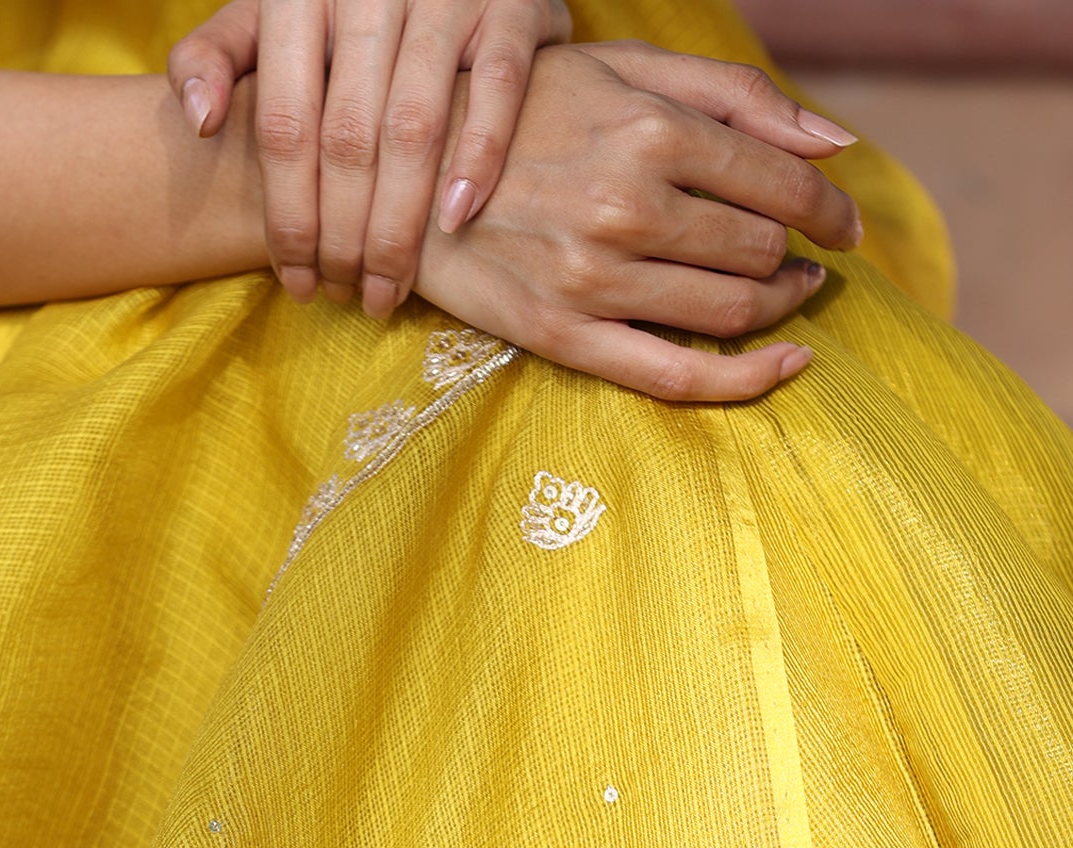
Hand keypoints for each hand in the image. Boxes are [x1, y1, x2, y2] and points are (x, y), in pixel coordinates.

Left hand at [167, 0, 571, 314]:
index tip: (297, 281)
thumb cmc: (340, 4)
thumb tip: (200, 122)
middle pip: (348, 140)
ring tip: (390, 289)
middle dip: (343, 237)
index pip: (286, 128)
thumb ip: (215, 58)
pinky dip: (477, 159)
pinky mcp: (511, 1)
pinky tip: (454, 222)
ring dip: (400, 224)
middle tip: (345, 296)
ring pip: (415, 128)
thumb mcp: (265, 16)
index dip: (289, 217)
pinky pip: (497, 90)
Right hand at [414, 41, 862, 399]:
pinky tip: (786, 366)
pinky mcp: (566, 337)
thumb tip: (834, 142)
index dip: (827, 208)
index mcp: (649, 132)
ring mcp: (596, 281)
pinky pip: (677, 376)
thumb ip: (733, 97)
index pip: (778, 183)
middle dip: (800, 255)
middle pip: (759, 249)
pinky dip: (746, 379)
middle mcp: (628, 208)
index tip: (843, 223)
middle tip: (808, 259)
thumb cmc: (523, 110)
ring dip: (778, 308)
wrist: (406, 174)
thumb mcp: (623, 68)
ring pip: (730, 310)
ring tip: (788, 296)